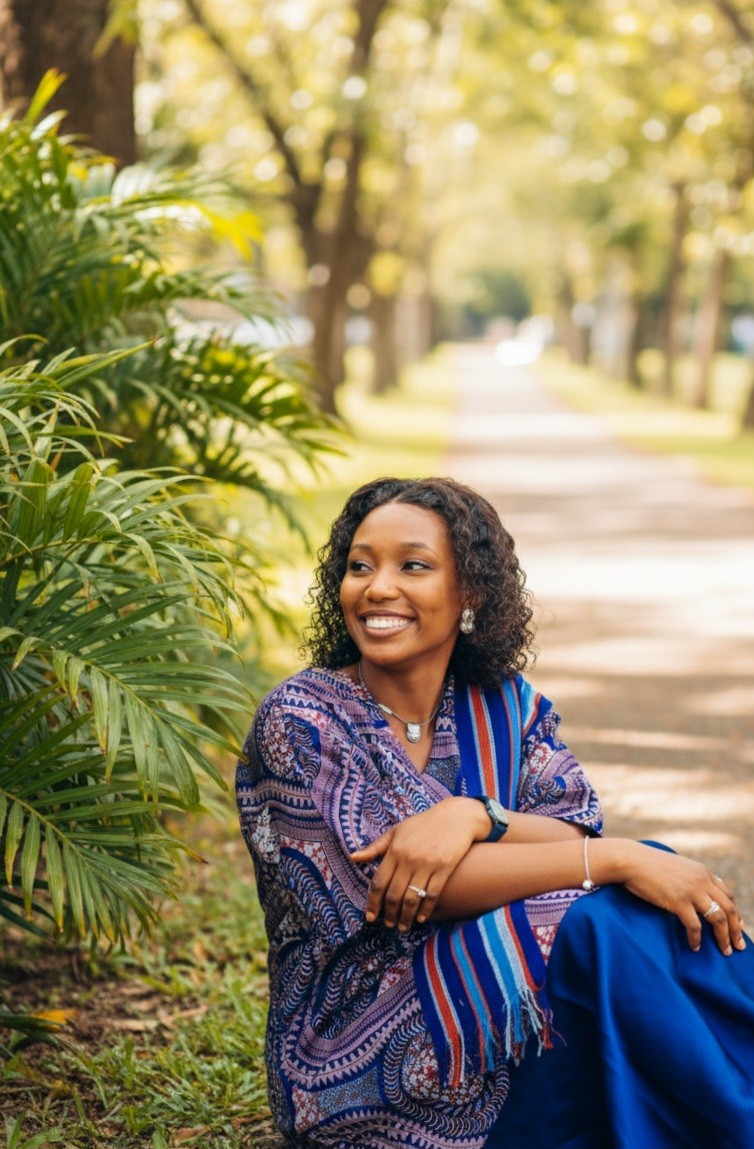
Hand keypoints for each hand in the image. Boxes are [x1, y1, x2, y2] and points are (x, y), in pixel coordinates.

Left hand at [350, 796, 490, 931]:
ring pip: (412, 898)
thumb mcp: (397, 831)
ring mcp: (427, 864)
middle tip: (388, 925)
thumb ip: (375, 847)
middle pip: (394, 894)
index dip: (373, 902)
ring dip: (405, 917)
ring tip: (402, 927)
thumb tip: (353, 857)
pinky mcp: (445, 868)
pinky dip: (425, 910)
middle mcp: (409, 859)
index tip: (370, 917)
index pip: (379, 882)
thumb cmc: (423, 824)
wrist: (456, 817)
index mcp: (395, 850)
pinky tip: (421, 918)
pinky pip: (432, 895)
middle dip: (389, 914)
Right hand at [621, 843, 745, 955]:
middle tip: (738, 946)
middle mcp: (701, 880)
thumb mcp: (678, 867)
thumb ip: (692, 878)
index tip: (739, 927)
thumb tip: (700, 893)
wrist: (631, 860)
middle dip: (736, 929)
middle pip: (729, 908)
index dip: (736, 913)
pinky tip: (695, 947)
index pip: (728, 895)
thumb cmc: (649, 864)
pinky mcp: (678, 901)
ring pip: (718, 918)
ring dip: (723, 937)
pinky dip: (697, 939)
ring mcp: (691, 890)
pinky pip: (694, 925)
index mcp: (702, 872)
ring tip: (724, 951)